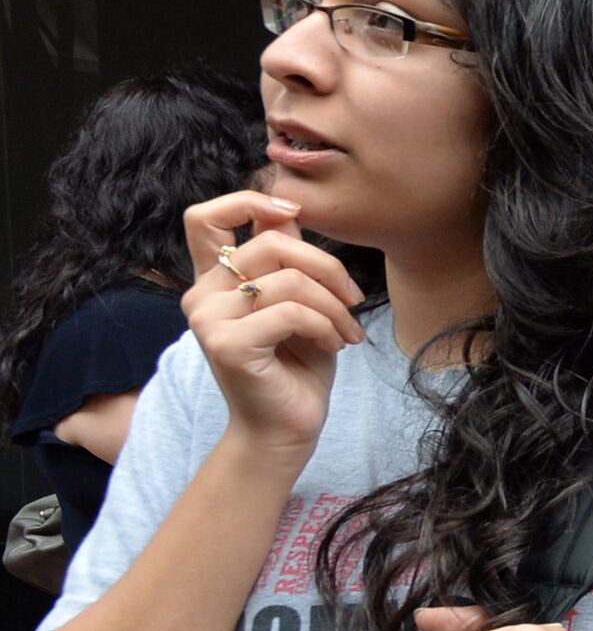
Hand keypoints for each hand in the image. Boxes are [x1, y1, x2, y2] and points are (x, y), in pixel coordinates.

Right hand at [181, 192, 364, 455]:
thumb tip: (288, 208)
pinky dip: (327, 326)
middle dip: (328, 266)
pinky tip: (334, 346)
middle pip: (271, 243)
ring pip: (289, 279)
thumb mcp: (296, 301)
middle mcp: (200, 295)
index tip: (293, 212)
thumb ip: (285, 259)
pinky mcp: (227, 344)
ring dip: (335, 305)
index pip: (206, 217)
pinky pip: (291, 312)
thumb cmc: (296, 365)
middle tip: (354, 298)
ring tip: (347, 331)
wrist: (285, 428)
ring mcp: (208, 319)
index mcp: (213, 280)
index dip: (249, 201)